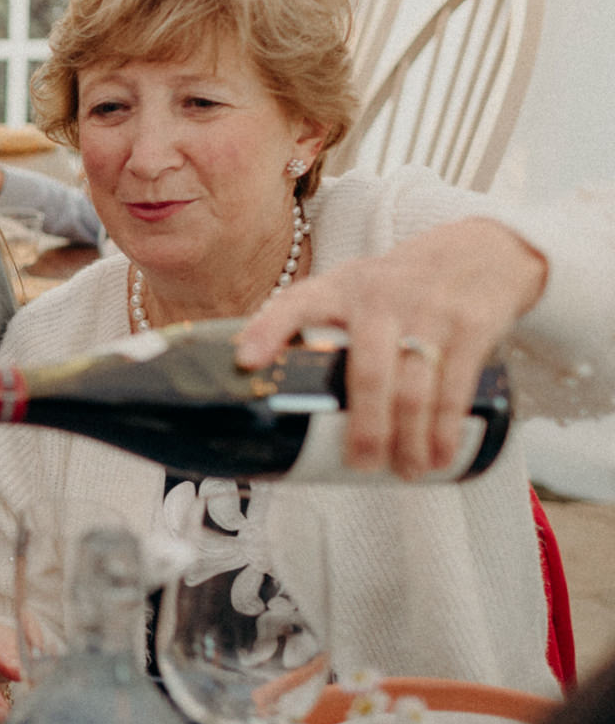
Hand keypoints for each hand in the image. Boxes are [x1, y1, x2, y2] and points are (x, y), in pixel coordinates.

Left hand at [235, 218, 545, 477]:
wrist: (478, 252)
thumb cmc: (394, 287)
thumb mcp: (348, 290)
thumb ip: (308, 328)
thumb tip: (255, 389)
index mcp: (338, 290)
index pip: (296, 304)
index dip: (268, 331)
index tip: (246, 363)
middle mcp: (379, 298)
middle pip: (368, 374)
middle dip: (364, 428)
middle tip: (358, 464)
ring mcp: (428, 312)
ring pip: (413, 389)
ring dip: (408, 439)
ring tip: (403, 472)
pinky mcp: (470, 326)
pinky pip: (455, 387)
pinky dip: (445, 429)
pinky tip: (439, 456)